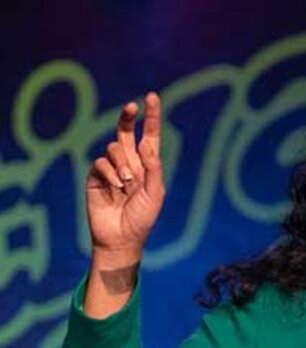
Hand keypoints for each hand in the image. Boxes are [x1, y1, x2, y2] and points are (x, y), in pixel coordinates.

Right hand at [86, 92, 164, 262]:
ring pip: (114, 149)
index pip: (150, 136)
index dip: (151, 117)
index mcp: (148, 166)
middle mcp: (130, 164)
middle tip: (132, 106)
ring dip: (123, 164)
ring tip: (127, 184)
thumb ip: (153, 168)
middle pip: (126, 133)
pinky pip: (101, 163)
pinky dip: (110, 173)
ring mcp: (112, 170)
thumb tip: (147, 144)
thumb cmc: (143, 218)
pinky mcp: (96, 177)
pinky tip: (115, 187)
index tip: (151, 97)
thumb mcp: (156, 193)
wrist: (121, 238)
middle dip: (128, 117)